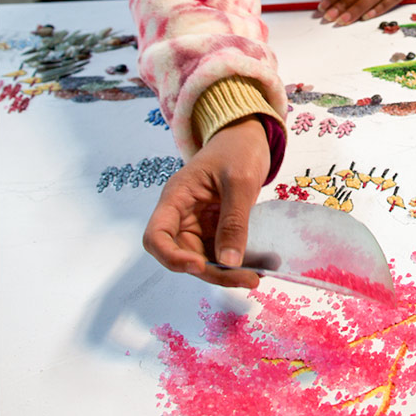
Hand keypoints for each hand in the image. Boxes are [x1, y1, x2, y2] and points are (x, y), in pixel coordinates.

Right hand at [143, 117, 272, 288]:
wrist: (247, 138)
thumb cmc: (238, 150)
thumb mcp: (239, 182)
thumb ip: (234, 221)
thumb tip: (229, 262)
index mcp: (176, 198)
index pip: (156, 236)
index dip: (171, 257)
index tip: (200, 266)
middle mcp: (182, 216)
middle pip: (182, 255)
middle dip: (211, 272)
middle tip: (248, 278)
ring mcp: (198, 225)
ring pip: (202, 261)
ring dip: (227, 273)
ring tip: (257, 276)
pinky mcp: (214, 230)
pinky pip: (220, 254)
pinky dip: (236, 264)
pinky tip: (258, 266)